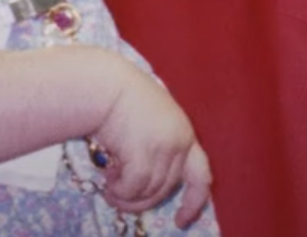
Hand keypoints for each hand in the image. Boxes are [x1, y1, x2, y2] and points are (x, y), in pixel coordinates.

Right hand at [91, 66, 212, 217]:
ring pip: (148, 191)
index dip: (194, 202)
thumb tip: (147, 186)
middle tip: (118, 197)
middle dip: (141, 201)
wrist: (105, 85)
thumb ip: (157, 147)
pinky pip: (133, 188)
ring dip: (125, 196)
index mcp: (184, 133)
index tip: (182, 222)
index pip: (201, 175)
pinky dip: (119, 191)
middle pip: (166, 189)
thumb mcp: (150, 121)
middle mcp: (180, 141)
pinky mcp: (145, 154)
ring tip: (109, 186)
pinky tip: (108, 179)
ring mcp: (164, 148)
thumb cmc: (120, 100)